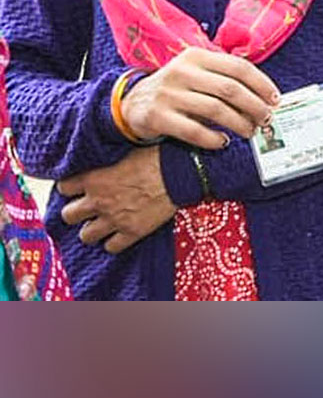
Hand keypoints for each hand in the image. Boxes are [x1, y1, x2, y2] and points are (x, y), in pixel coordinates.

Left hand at [58, 146, 175, 254]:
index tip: (79, 187)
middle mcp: (98, 201)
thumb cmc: (158, 155)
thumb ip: (108, 160)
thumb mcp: (127, 150)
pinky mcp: (132, 232)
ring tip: (102, 223)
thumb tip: (102, 156)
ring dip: (92, 229)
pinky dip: (114, 242)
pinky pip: (112, 246)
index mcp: (95, 178)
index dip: (71, 187)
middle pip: (68, 215)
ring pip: (86, 235)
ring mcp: (114, 219)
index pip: (64, 188)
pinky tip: (120, 233)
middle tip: (88, 207)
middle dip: (76, 211)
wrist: (183, 171)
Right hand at [120, 47, 279, 148]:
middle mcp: (181, 71)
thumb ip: (225, 79)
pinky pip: (193, 130)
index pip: (239, 67)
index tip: (275, 100)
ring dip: (238, 123)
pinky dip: (212, 138)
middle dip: (254, 106)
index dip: (261, 84)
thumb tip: (265, 99)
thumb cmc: (178, 88)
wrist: (133, 102)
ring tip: (249, 132)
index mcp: (196, 56)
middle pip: (230, 89)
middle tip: (265, 119)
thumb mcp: (197, 73)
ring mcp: (168, 94)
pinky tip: (223, 142)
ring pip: (215, 110)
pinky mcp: (157, 116)